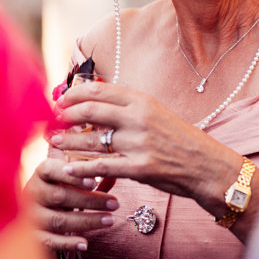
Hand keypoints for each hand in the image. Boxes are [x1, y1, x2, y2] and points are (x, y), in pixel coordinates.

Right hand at [24, 153, 118, 251]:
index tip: (94, 183)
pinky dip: (67, 244)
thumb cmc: (60, 188)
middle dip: (90, 200)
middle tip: (114, 203)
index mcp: (41, 173)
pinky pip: (49, 241)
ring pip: (58, 220)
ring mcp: (30, 216)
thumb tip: (113, 172)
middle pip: (59, 196)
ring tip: (109, 220)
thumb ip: (90, 173)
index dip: (72, 177)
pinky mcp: (32, 236)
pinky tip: (85, 244)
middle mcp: (32, 193)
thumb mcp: (71, 177)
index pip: (51, 170)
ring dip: (86, 221)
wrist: (37, 210)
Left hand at [52, 81, 242, 208]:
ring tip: (54, 141)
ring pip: (93, 139)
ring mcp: (139, 143)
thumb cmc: (180, 140)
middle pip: (91, 110)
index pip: (100, 90)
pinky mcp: (140, 168)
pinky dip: (82, 168)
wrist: (206, 165)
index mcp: (142, 101)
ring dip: (69, 140)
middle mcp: (139, 118)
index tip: (60, 99)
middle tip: (51, 119)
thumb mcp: (157, 114)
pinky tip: (68, 168)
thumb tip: (99, 102)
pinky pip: (103, 166)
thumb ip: (129, 108)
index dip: (74, 93)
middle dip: (66, 114)